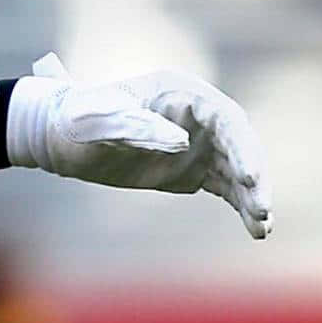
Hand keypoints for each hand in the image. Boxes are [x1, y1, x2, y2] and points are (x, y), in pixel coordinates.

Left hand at [9, 55, 272, 237]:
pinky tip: (256, 230)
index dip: (243, 147)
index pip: (227, 119)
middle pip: (241, 146)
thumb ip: (137, 126)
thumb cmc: (77, 117)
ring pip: (238, 171)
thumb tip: (183, 142)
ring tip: (262, 228)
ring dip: (253, 198)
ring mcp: (199, 143)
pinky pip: (226, 188)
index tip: (249, 177)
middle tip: (262, 209)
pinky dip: (241, 207)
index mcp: (182, 92)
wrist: (59, 136)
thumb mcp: (99, 118)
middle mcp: (199, 116)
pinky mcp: (192, 170)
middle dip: (254, 177)